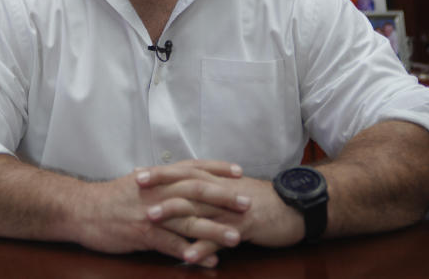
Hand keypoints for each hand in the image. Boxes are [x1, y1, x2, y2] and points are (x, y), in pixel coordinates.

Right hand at [77, 160, 249, 267]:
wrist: (82, 210)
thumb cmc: (111, 198)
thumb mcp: (138, 181)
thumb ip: (162, 180)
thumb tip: (182, 178)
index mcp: (157, 177)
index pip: (192, 168)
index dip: (216, 168)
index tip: (239, 171)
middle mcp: (157, 191)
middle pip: (196, 191)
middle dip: (224, 197)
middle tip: (247, 203)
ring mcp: (151, 213)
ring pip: (189, 220)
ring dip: (215, 230)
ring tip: (238, 237)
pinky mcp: (143, 234)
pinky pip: (173, 245)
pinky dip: (193, 253)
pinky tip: (210, 261)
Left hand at [136, 162, 304, 263]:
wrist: (294, 208)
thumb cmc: (260, 201)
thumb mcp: (232, 191)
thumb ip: (210, 190)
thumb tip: (186, 191)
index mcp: (216, 180)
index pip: (184, 171)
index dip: (161, 172)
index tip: (136, 173)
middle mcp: (220, 190)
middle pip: (185, 184)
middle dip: (160, 185)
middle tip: (134, 187)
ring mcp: (230, 208)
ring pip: (198, 208)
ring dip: (174, 213)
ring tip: (151, 219)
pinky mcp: (243, 226)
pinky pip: (219, 237)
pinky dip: (202, 246)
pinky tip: (187, 256)